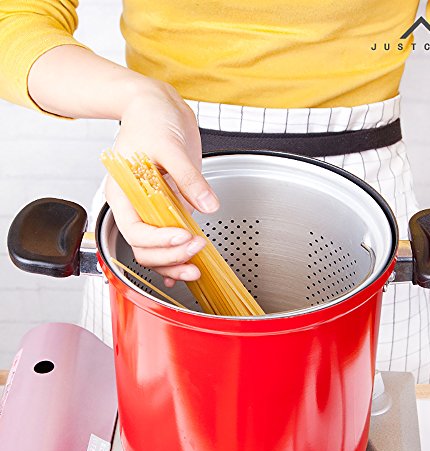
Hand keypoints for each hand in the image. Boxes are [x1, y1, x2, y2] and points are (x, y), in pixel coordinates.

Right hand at [105, 80, 218, 286]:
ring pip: (154, 250)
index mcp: (124, 192)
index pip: (135, 230)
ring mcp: (152, 209)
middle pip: (143, 248)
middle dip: (169, 256)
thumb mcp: (170, 146)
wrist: (156, 106)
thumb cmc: (150, 119)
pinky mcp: (168, 206)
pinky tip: (186, 268)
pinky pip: (167, 239)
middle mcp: (135, 206)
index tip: (184, 236)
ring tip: (196, 266)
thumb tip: (207, 205)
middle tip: (196, 250)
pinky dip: (175, 257)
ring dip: (173, 263)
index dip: (159, 240)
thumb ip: (188, 178)